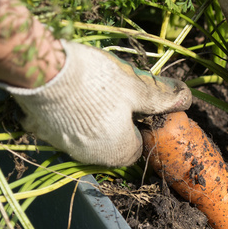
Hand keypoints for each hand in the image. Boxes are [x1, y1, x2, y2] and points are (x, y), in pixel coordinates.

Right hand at [0, 40, 191, 166]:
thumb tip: (187, 99)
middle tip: (115, 95)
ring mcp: (65, 148)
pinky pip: (67, 129)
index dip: (140, 126)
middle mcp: (92, 157)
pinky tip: (71, 95)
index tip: (135, 105)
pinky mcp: (45, 134)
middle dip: (118, 123)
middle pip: (114, 143)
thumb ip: (162, 98)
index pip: (138, 147)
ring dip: (95, 119)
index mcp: (118, 152)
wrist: (41, 71)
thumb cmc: (97, 82)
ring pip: (89, 136)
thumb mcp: (136, 88)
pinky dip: (73, 116)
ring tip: (93, 91)